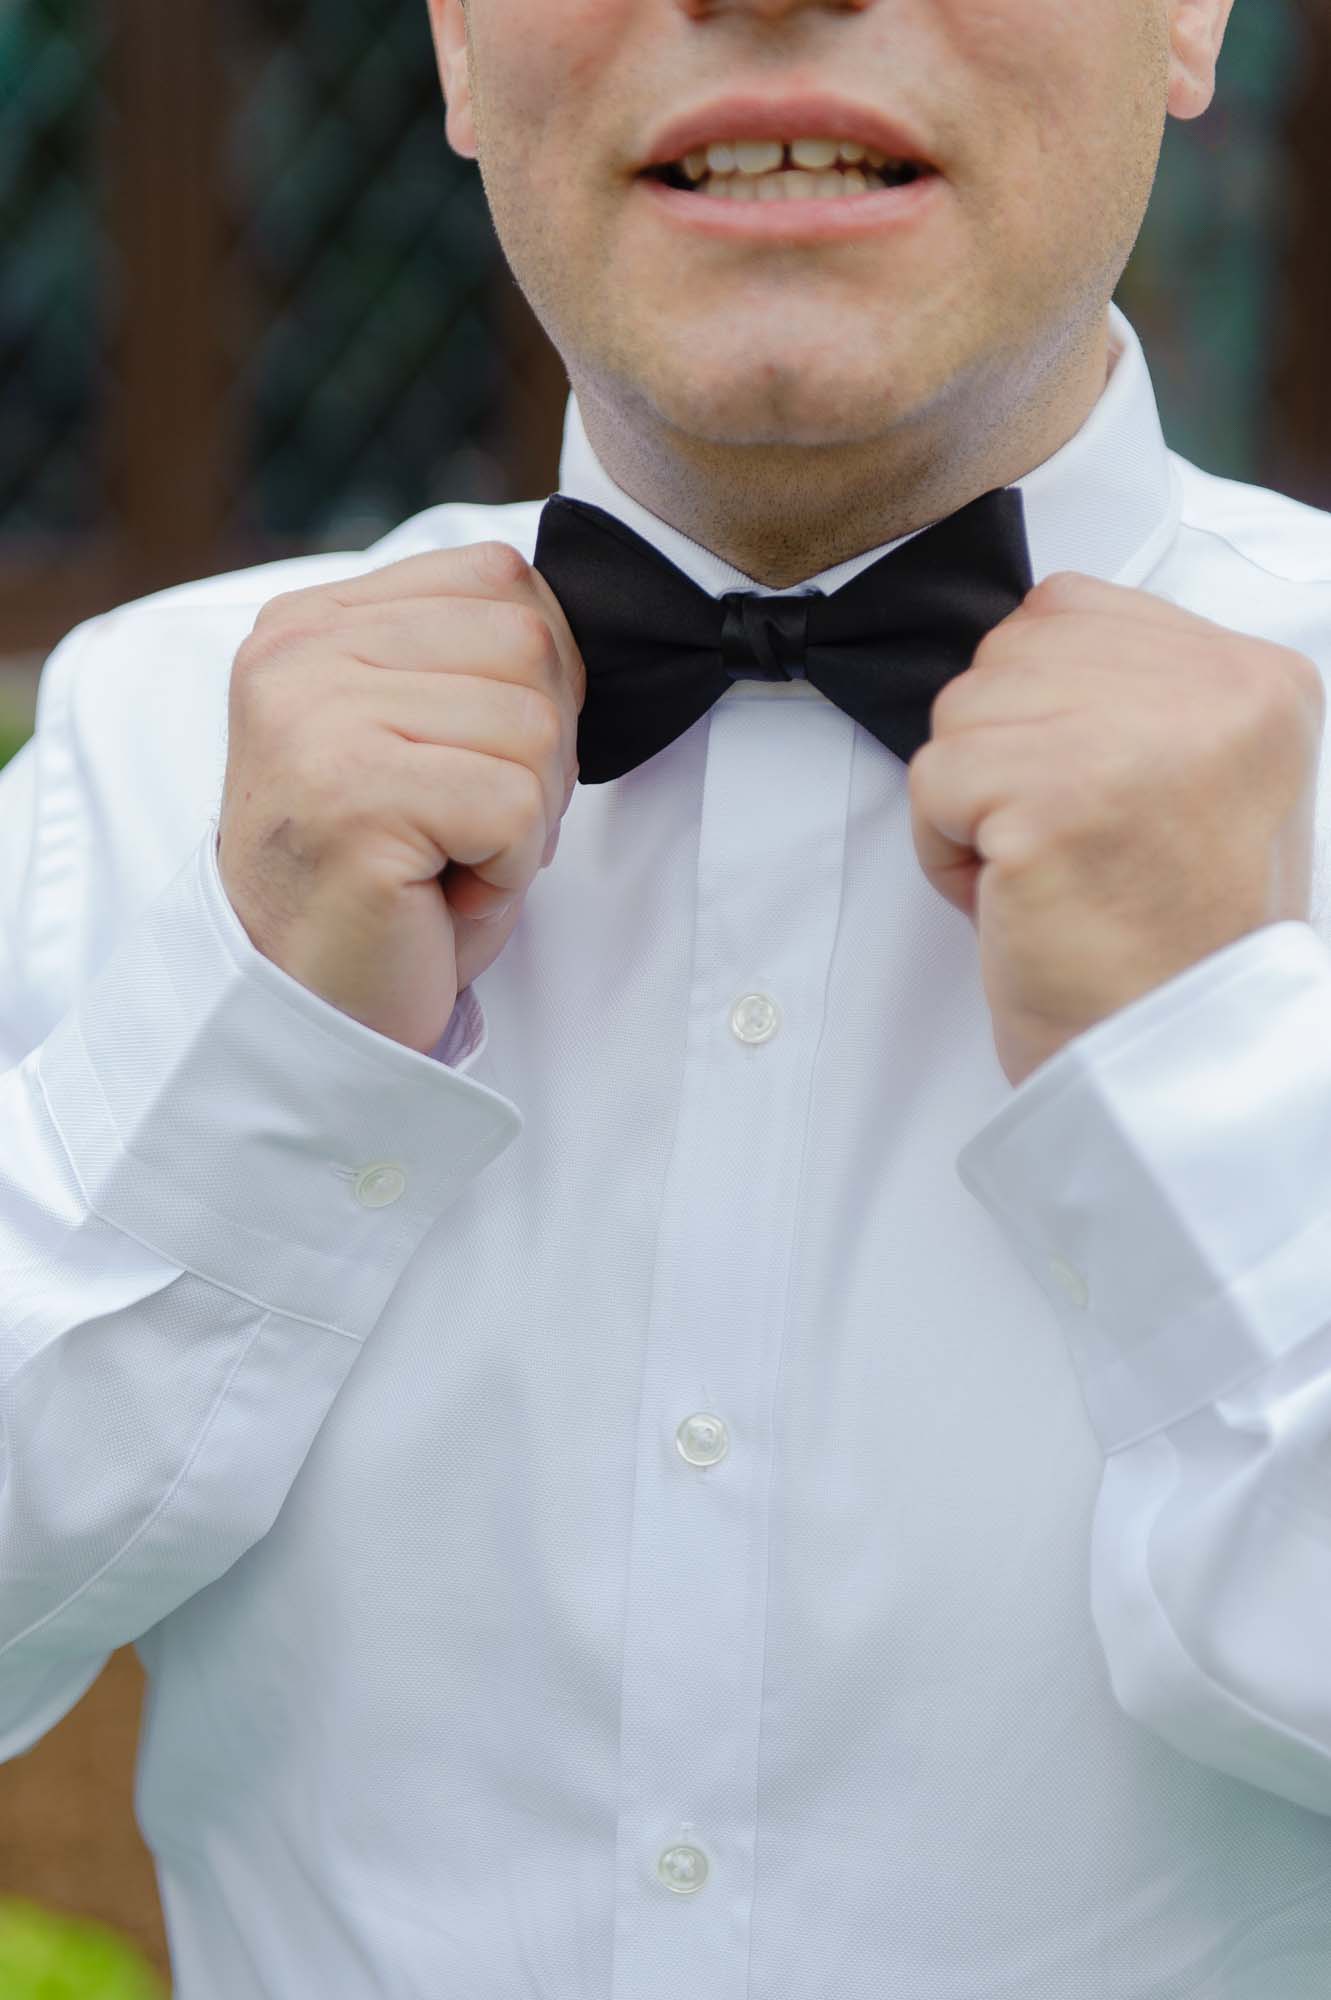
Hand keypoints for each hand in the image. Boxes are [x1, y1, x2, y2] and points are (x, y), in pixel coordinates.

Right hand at [218, 540, 585, 1053]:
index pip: (499, 578)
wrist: (307, 1008)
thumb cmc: (385, 881)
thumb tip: (569, 621)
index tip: (477, 760)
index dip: (540, 678)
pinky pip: (514, 807)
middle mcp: (300, 655)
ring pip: (533, 726)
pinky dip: (507, 871)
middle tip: (470, 827)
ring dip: (525, 817)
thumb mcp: (421, 736)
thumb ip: (467, 656)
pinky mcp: (352, 800)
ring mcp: (317, 722)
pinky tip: (441, 896)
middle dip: (541, 752)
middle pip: (528, 644)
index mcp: (313, 623)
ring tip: (450, 861)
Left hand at [907, 572, 1324, 1088]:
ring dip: (973, 802)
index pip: (1070, 609)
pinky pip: (933, 780)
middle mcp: (1213, 692)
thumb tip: (1022, 641)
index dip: (1037, 707)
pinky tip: (1014, 895)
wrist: (1172, 1057)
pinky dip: (944, 851)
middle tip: (1064, 843)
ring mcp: (1135, 740)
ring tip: (1045, 871)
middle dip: (1002, 753)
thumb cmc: (1168, 936)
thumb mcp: (1199, 777)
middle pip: (1007, 654)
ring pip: (963, 710)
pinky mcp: (1057, 800)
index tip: (1085, 794)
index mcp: (1257, 679)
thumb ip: (1135, 691)